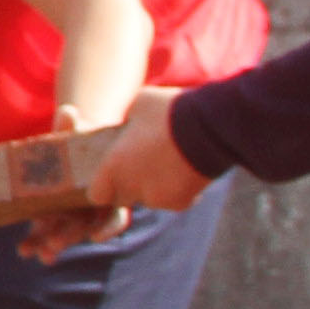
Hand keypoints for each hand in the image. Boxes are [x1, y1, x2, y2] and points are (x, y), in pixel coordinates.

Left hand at [15, 91, 145, 258]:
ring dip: (51, 247)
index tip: (97, 236)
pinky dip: (35, 244)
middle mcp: (91, 210)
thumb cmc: (79, 140)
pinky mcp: (51, 219)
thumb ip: (72, 126)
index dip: (108, 228)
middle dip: (70, 237)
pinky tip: (23, 251)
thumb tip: (67, 112)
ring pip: (64, 236)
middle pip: (84, 228)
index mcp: (107, 193)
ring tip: (39, 255)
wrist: (67, 148)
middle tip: (55, 245)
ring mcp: (71, 217)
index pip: (115, 216)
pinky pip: (44, 235)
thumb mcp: (77, 132)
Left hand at [90, 86, 206, 213]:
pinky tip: (186, 170)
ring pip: (150, 198)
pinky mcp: (180, 203)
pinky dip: (178, 190)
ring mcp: (157, 199)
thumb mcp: (138, 105)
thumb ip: (127, 122)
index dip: (104, 185)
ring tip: (169, 162)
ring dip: (154, 186)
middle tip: (144, 162)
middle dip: (130, 184)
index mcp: (113, 167)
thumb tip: (128, 124)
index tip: (113, 173)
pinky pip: (173, 199)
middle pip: (124, 196)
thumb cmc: (169, 110)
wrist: (212, 126)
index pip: (97, 193)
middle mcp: (131, 188)